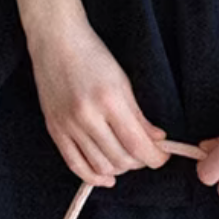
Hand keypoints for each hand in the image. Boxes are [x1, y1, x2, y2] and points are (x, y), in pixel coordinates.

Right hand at [27, 18, 170, 188]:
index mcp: (109, 100)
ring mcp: (68, 126)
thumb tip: (156, 140)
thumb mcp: (122, 80)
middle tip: (146, 153)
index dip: (155, 157)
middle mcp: (87, 116)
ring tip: (127, 158)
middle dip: (139, 162)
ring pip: (100, 166)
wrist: (55, 40)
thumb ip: (138, 114)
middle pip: (120, 159)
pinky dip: (93, 177)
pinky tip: (106, 177)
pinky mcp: (55, 130)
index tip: (163, 157)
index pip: (137, 144)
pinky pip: (75, 165)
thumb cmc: (92, 54)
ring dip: (119, 169)